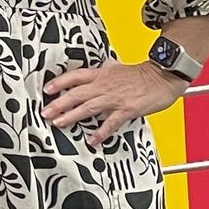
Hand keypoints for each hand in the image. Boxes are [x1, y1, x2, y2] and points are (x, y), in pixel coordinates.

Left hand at [42, 60, 186, 147]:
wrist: (163, 76)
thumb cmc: (140, 75)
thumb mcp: (116, 68)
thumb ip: (101, 74)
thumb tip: (89, 76)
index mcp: (101, 74)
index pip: (75, 76)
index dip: (60, 82)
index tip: (47, 89)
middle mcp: (104, 85)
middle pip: (77, 93)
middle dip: (59, 104)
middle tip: (45, 112)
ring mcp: (114, 98)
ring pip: (88, 107)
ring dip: (72, 116)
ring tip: (58, 124)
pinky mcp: (126, 109)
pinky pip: (111, 123)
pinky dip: (101, 132)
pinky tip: (92, 140)